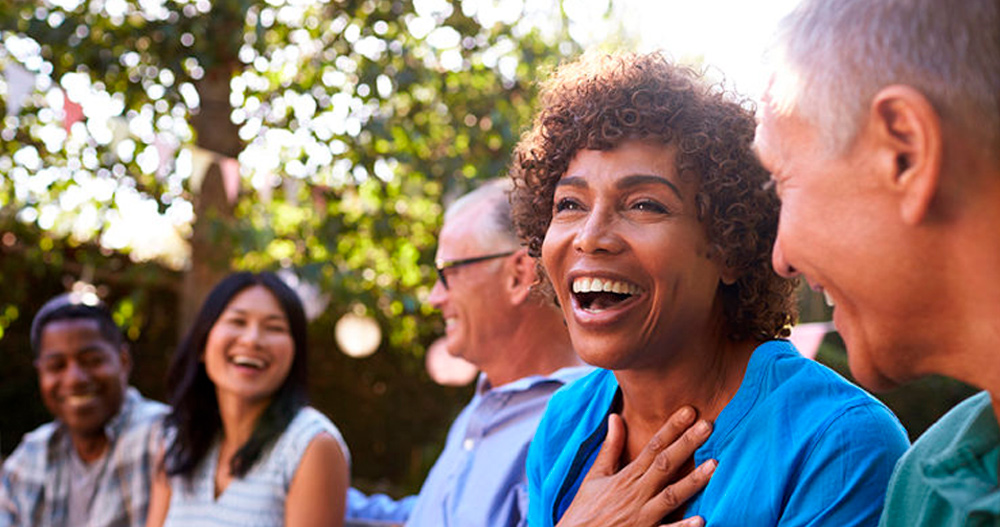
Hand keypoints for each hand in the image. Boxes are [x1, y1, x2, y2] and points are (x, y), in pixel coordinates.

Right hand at [556, 406, 715, 526]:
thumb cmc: (585, 510)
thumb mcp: (595, 475)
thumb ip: (610, 447)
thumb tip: (616, 417)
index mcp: (626, 477)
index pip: (653, 447)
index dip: (671, 428)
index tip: (689, 411)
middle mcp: (636, 494)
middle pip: (665, 465)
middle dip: (687, 444)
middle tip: (709, 425)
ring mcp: (643, 517)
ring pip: (671, 496)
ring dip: (693, 481)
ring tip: (714, 466)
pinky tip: (701, 519)